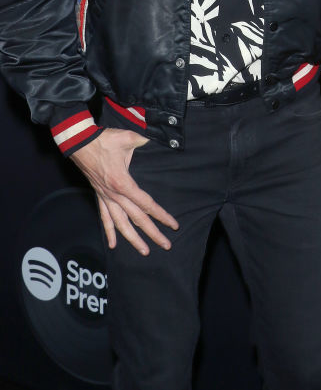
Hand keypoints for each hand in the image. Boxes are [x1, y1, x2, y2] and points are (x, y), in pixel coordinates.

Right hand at [71, 128, 178, 254]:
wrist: (79, 142)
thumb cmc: (104, 140)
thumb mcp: (128, 138)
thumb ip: (144, 141)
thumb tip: (158, 139)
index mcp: (123, 183)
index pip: (147, 204)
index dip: (161, 215)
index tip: (173, 225)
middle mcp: (115, 195)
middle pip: (137, 219)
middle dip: (153, 233)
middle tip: (166, 245)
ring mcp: (106, 197)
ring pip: (121, 224)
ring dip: (133, 239)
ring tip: (144, 251)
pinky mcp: (99, 196)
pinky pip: (105, 217)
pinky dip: (110, 231)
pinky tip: (113, 244)